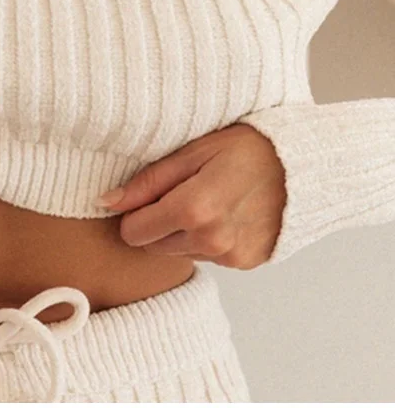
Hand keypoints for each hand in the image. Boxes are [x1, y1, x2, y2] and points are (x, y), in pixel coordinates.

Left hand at [96, 124, 286, 268]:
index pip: (133, 231)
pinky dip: (208, 238)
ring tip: (208, 198)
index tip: (149, 193)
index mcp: (193, 210)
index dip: (134, 212)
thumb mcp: (192, 152)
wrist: (305, 164)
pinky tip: (227, 211)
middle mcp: (211, 241)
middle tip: (183, 190)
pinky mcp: (247, 263)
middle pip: (153, 245)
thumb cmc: (246, 147)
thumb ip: (147, 181)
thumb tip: (105, 202)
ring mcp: (231, 256)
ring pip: (180, 251)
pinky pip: (209, 256)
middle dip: (158, 222)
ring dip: (183, 231)